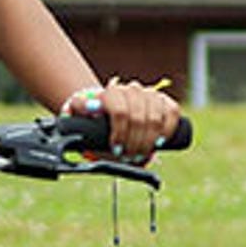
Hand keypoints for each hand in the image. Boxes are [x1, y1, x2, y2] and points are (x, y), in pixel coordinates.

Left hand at [62, 76, 183, 163]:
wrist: (108, 112)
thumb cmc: (93, 121)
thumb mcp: (78, 119)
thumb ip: (73, 113)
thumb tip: (79, 109)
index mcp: (111, 93)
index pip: (121, 111)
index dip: (120, 133)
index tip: (116, 148)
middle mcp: (132, 90)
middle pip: (139, 118)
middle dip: (134, 142)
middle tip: (128, 156)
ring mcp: (149, 94)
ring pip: (156, 116)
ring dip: (150, 140)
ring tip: (141, 153)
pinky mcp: (164, 101)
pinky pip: (172, 112)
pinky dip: (168, 129)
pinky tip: (160, 142)